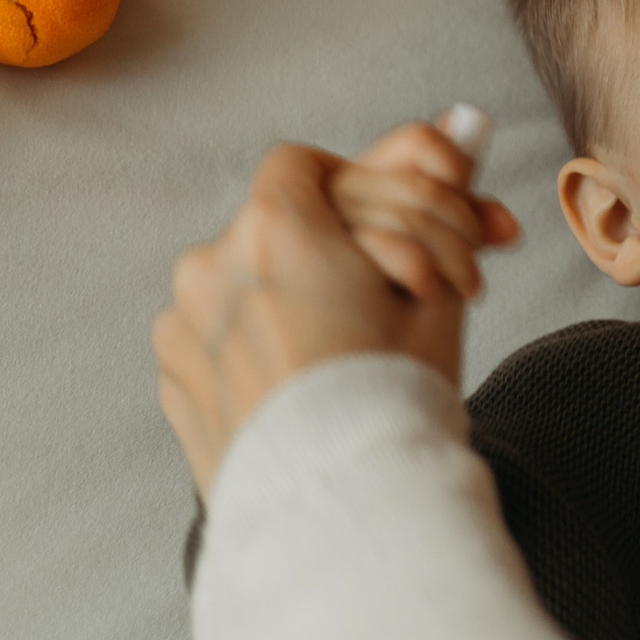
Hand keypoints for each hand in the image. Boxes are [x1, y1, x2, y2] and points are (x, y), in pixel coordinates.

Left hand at [152, 138, 514, 496]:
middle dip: (354, 250)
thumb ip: (441, 191)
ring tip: (367, 346)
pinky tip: (322, 378)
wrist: (340, 515)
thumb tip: (464, 125)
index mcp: (275, 229)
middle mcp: (212, 268)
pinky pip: (225, 337)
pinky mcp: (175, 382)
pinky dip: (270, 344)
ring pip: (254, 282)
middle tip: (417, 293)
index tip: (397, 232)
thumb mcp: (439, 283)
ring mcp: (183, 330)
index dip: (359, 190)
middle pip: (286, 224)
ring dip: (309, 295)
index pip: (307, 165)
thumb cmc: (393, 400)